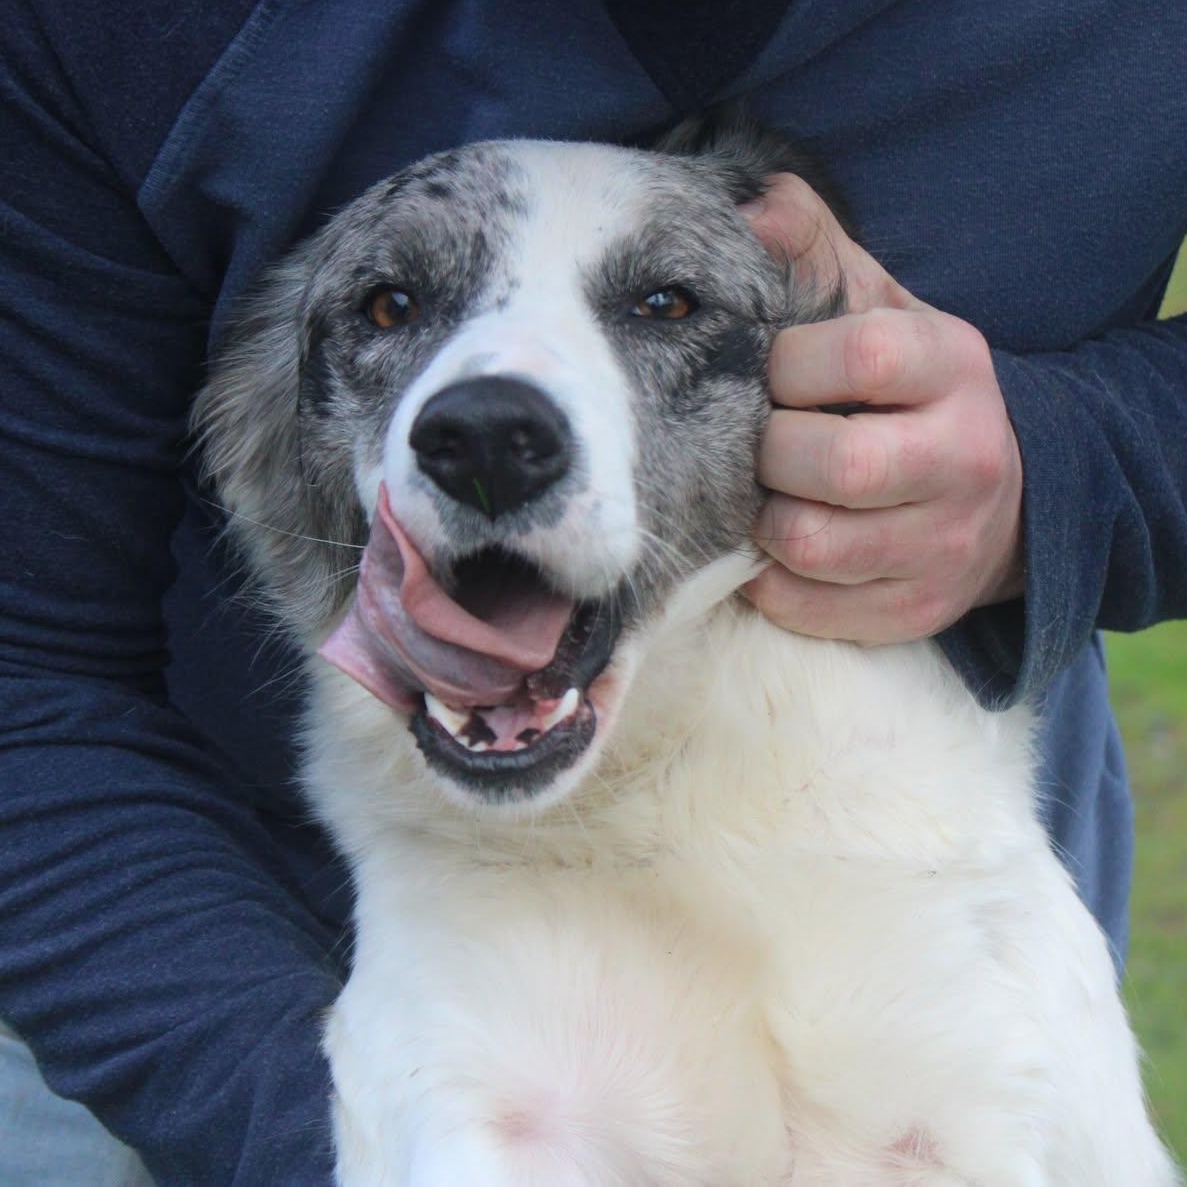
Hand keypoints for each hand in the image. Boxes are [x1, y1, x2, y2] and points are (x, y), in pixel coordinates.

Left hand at [742, 175, 1024, 643]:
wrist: (1000, 495)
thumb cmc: (907, 392)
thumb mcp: (879, 309)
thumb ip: (816, 253)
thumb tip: (751, 208)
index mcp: (955, 366)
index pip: (862, 355)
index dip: (791, 366)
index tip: (778, 375)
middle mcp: (964, 457)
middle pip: (834, 463)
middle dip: (772, 454)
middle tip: (767, 447)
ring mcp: (944, 544)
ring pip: (810, 544)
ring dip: (763, 521)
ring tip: (772, 497)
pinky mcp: (915, 610)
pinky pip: (805, 606)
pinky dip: (770, 580)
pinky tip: (780, 548)